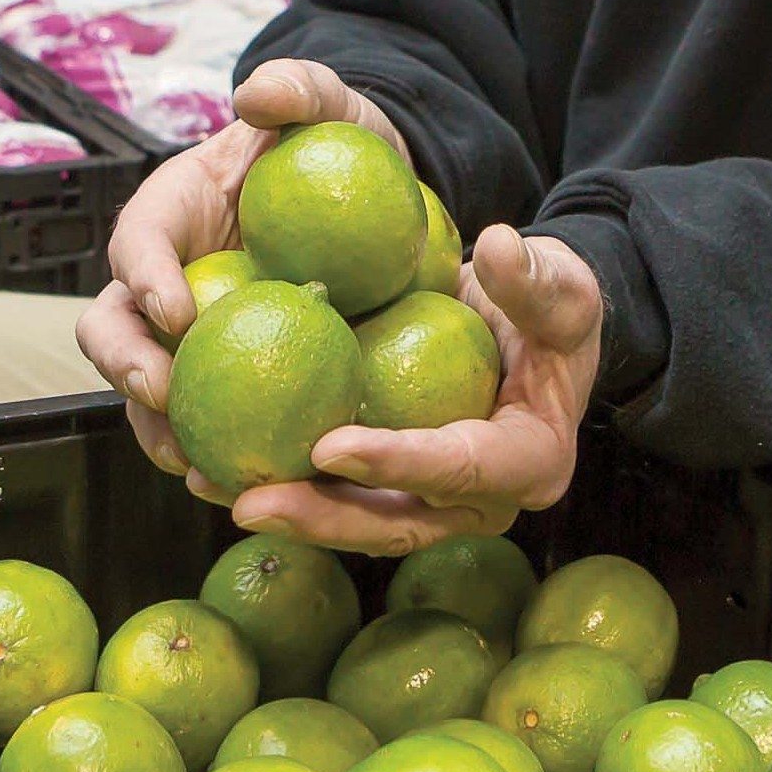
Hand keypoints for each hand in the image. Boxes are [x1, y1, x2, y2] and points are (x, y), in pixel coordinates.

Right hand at [77, 58, 406, 476]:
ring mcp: (195, 340)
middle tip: (168, 395)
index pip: (136, 242)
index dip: (143, 277)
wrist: (385, 205)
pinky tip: (250, 485)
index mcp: (173, 216)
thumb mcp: (331, 104)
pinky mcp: (238, 381)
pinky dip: (219, 456)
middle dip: (125, 367)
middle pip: (111, 330)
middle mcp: (166, 284)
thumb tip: (259, 94)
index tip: (179, 310)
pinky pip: (213, 426)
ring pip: (146, 396)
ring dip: (158, 433)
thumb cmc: (341, 147)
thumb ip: (298, 88)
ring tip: (194, 463)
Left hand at [228, 223, 603, 554]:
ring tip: (209, 485)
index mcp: (530, 461)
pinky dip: (284, 483)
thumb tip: (495, 247)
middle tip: (249, 499)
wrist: (536, 331)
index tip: (331, 445)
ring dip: (285, 512)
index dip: (397, 464)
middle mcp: (482, 501)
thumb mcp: (562, 285)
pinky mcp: (397, 491)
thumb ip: (534, 277)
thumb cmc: (553, 307)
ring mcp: (435, 503)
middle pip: (395, 524)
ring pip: (356, 522)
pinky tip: (214, 462)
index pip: (459, 468)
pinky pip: (338, 495)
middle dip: (319, 518)